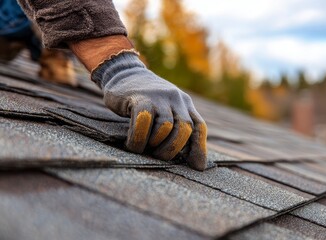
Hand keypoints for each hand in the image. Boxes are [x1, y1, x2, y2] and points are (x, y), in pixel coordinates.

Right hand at [92, 52, 207, 169]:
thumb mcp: (165, 110)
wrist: (123, 73)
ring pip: (165, 127)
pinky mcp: (139, 97)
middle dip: (173, 148)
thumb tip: (192, 162)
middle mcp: (175, 98)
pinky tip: (132, 144)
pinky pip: (144, 122)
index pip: (199, 127)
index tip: (197, 167)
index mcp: (185, 103)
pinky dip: (138, 139)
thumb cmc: (145, 101)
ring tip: (143, 149)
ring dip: (154, 145)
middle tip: (159, 156)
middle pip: (184, 128)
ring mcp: (158, 96)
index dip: (200, 149)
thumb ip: (177, 127)